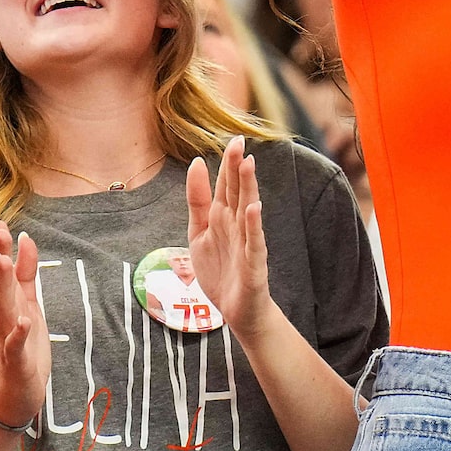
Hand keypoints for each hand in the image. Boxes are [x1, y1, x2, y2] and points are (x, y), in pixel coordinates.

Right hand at [0, 221, 52, 428]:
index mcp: (6, 305)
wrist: (14, 394)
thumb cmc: (21, 347)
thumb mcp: (28, 305)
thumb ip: (26, 274)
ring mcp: (6, 339)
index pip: (0, 272)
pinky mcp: (16, 360)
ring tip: (4, 263)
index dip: (0, 248)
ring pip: (4, 309)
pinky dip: (19, 333)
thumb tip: (27, 240)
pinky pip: (16, 345)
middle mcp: (2, 318)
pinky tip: (24, 321)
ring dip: (3, 287)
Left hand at [185, 138, 278, 344]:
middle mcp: (236, 225)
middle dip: (237, 168)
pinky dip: (253, 225)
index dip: (227, 163)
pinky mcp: (253, 264)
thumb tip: (197, 162)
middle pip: (237, 192)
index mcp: (222, 217)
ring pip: (247, 210)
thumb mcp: (198, 232)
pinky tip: (253, 208)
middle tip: (240, 140)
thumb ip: (197, 199)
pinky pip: (254, 242)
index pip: (225, 185)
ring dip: (247, 188)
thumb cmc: (221, 272)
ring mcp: (247, 243)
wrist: (237, 312)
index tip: (233, 138)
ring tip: (247, 164)